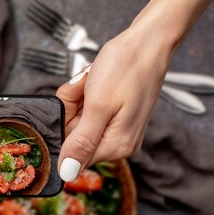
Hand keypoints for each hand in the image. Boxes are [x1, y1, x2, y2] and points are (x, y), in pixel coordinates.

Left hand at [56, 24, 173, 181]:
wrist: (148, 41)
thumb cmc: (127, 67)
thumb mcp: (98, 105)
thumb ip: (81, 142)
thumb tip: (66, 174)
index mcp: (115, 147)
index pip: (71, 153)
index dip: (65, 126)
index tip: (76, 103)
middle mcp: (118, 143)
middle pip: (73, 135)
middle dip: (71, 107)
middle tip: (85, 87)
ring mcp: (117, 128)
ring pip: (77, 119)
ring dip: (77, 96)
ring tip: (91, 80)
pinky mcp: (115, 114)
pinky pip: (86, 109)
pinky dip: (84, 92)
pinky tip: (94, 79)